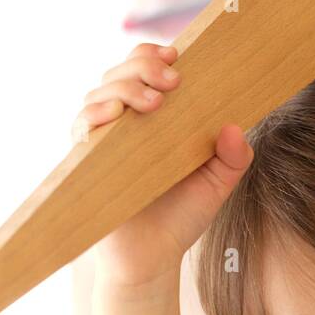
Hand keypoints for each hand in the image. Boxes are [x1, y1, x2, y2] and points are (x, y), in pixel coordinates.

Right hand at [72, 42, 253, 287]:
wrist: (152, 260)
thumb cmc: (181, 217)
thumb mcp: (216, 185)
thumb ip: (232, 158)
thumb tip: (233, 128)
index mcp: (157, 117)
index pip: (147, 69)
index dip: (156, 55)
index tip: (178, 55)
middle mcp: (126, 121)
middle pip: (123, 72)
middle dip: (145, 66)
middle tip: (172, 79)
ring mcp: (104, 139)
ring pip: (101, 93)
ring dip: (125, 88)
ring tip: (152, 101)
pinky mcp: (86, 160)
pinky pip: (81, 127)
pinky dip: (94, 114)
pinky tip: (113, 114)